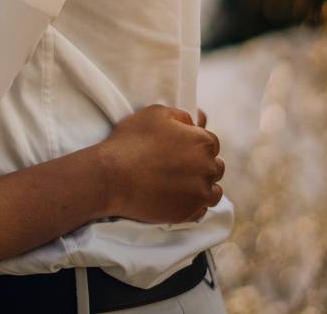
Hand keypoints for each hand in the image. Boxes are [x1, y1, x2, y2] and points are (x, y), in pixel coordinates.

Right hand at [92, 105, 223, 224]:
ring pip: (214, 191)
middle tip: (178, 166)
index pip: (212, 142)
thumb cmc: (131, 141)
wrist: (111, 176)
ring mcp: (200, 193)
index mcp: (202, 142)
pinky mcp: (189, 213)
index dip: (196, 144)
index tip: (181, 148)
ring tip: (180, 184)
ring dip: (202, 187)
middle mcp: (207, 168)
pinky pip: (201, 210)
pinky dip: (192, 205)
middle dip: (202, 165)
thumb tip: (196, 121)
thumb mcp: (154, 113)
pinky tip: (175, 197)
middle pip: (215, 167)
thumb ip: (181, 115)